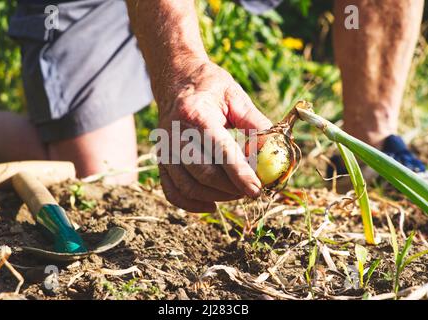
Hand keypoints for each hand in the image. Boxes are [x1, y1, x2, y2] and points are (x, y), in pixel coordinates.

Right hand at [155, 61, 271, 211]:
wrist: (176, 80)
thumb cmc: (210, 87)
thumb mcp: (236, 97)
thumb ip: (255, 124)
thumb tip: (273, 153)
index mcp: (196, 115)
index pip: (220, 151)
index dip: (240, 174)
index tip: (258, 189)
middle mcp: (175, 135)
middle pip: (203, 173)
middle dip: (231, 188)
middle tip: (252, 189)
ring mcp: (165, 149)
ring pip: (188, 186)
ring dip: (216, 196)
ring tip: (237, 193)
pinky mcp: (162, 160)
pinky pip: (173, 191)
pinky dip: (191, 204)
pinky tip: (212, 205)